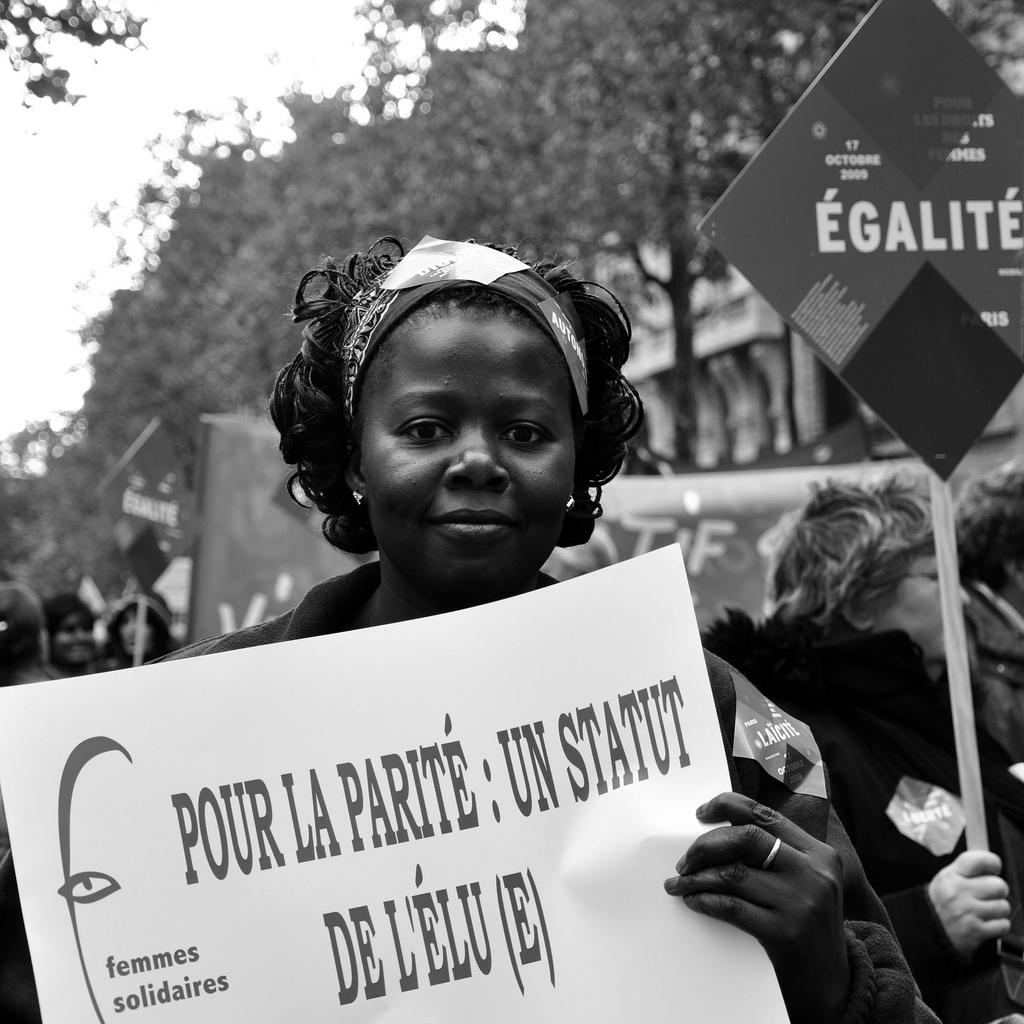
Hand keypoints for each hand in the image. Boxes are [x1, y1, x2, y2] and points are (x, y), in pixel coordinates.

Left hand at [664, 792, 848, 1023]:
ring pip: (733, 873)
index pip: (766, 815)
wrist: (834, 987)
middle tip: (684, 861)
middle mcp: (814, 873)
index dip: (727, 806)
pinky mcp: (785, 933)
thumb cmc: (810, 929)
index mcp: (819, 854)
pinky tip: (694, 901)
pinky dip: (705, 900)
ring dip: (697, 877)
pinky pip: (731, 906)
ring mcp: (801, 903)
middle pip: (745, 838)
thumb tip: (720, 833)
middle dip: (706, 845)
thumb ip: (778, 855)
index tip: (700, 812)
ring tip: (679, 883)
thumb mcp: (808, 883)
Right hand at [927, 850, 1009, 957]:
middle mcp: (958, 893)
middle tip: (989, 894)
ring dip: (999, 910)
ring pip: (1004, 907)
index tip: (993, 868)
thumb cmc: (943, 903)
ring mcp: (967, 912)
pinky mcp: (976, 931)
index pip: (979, 861)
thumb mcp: (947, 879)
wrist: (930, 930)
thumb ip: (968, 870)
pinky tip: (987, 922)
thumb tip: (993, 865)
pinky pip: (1003, 925)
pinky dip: (999, 925)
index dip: (992, 863)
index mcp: (950, 876)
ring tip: (986, 910)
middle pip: (999, 886)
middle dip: (998, 891)